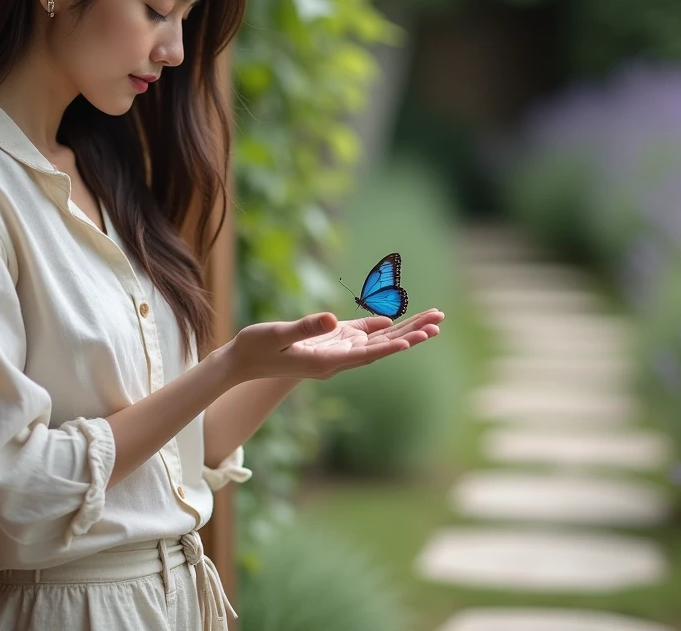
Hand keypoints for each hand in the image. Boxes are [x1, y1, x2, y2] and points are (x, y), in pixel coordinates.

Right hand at [217, 308, 444, 384]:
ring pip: (376, 341)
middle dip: (410, 335)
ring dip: (403, 331)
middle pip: (381, 347)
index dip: (390, 346)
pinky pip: (359, 335)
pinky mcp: (328, 342)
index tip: (414, 341)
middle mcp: (336, 360)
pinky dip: (379, 327)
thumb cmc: (255, 348)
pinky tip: (394, 321)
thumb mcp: (278, 336)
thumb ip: (305, 328)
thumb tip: (332, 319)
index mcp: (325, 362)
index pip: (365, 354)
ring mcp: (334, 352)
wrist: (242, 361)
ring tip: (431, 322)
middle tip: (438, 322)